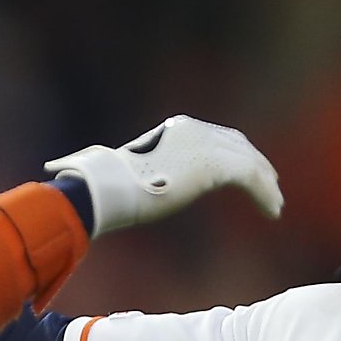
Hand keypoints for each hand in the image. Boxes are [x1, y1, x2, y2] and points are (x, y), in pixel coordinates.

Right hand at [46, 115, 282, 234]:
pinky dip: (264, 195)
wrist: (108, 188)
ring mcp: (207, 145)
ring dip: (266, 184)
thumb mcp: (122, 174)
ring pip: (249, 162)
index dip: (236, 154)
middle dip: (257, 164)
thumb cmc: (106, 185)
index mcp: (179, 127)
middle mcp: (197, 129)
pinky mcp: (214, 166)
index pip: (216, 137)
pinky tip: (273, 212)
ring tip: (276, 205)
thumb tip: (64, 174)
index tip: (246, 171)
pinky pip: (250, 179)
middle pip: (238, 145)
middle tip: (271, 185)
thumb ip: (127, 171)